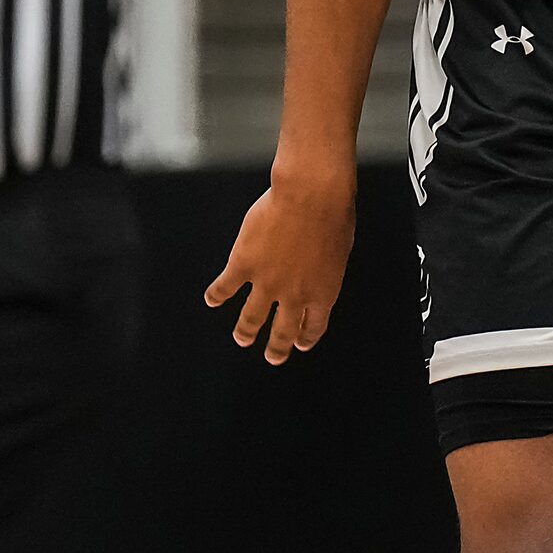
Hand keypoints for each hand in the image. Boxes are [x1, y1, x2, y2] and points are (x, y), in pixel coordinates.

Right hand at [203, 168, 355, 365]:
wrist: (311, 195)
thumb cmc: (333, 214)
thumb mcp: (340, 250)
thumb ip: (326, 269)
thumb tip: (317, 272)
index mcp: (323, 292)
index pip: (313, 326)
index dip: (305, 337)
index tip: (299, 344)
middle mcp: (294, 295)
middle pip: (283, 331)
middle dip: (277, 348)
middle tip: (273, 358)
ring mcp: (266, 282)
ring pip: (251, 318)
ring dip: (245, 331)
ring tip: (242, 339)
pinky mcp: (243, 265)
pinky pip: (225, 287)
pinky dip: (216, 295)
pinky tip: (212, 300)